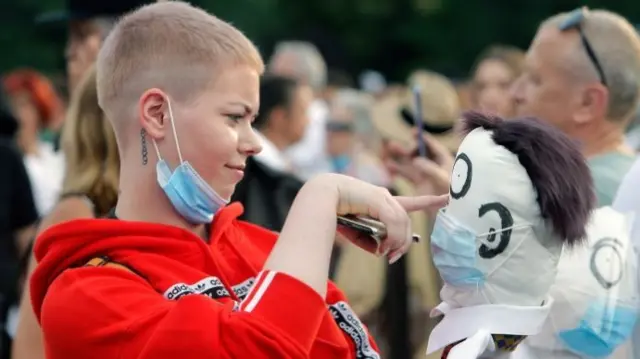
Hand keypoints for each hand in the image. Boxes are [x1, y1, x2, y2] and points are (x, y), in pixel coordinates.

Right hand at [314, 174, 446, 262]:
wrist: (320, 197)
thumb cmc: (333, 213)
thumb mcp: (355, 233)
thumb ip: (371, 242)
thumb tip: (384, 252)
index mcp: (380, 202)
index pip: (410, 202)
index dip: (429, 201)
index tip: (447, 198)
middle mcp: (386, 197)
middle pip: (406, 221)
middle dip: (404, 242)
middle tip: (393, 258)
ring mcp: (384, 196)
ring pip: (402, 223)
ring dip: (397, 242)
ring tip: (386, 254)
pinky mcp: (379, 199)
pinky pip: (394, 222)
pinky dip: (392, 236)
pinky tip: (383, 247)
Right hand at [384, 131, 454, 196]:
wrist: (449, 211)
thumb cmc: (451, 194)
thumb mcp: (442, 180)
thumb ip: (429, 169)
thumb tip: (415, 160)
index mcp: (444, 161)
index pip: (433, 146)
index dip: (423, 138)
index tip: (413, 131)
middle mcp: (434, 165)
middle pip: (420, 152)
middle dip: (410, 147)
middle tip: (404, 150)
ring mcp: (426, 174)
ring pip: (411, 161)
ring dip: (401, 154)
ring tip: (390, 146)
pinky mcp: (419, 182)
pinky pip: (407, 173)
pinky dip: (398, 169)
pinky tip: (388, 165)